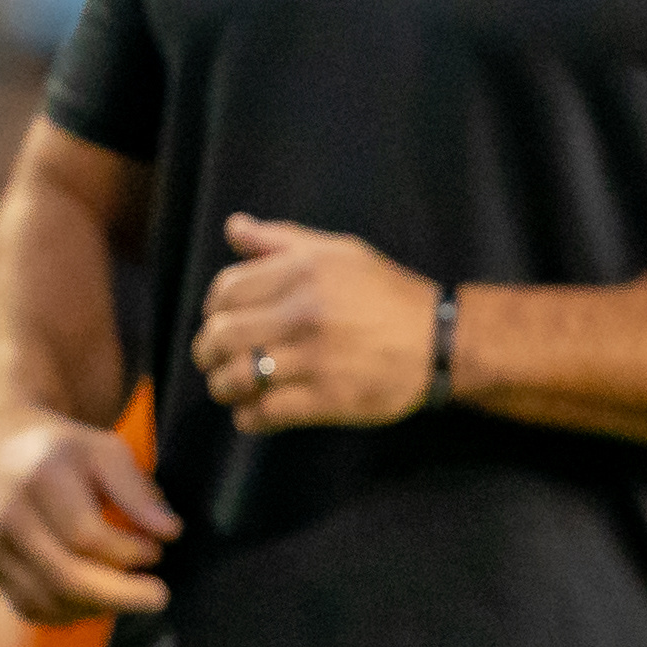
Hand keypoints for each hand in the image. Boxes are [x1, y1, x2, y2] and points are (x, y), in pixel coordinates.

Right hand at [0, 406, 179, 623]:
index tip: (157, 551)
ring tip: (127, 594)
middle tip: (159, 597)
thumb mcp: (104, 452)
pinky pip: (31, 607)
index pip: (85, 534)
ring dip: (97, 606)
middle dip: (119, 595)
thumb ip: (137, 491)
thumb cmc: (64, 451)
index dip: (127, 551)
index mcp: (40, 478)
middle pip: (65, 576)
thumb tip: (170, 532)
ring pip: (48, 599)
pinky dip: (69, 613)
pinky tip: (95, 600)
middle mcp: (8, 515)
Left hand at [194, 214, 437, 433]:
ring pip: (235, 379)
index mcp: (301, 271)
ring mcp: (312, 359)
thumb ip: (281, 239)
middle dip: (207, 351)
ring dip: (223, 387)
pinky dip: (250, 417)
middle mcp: (302, 313)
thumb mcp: (338, 252)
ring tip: (232, 387)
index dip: (213, 308)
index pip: (225, 291)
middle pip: (220, 337)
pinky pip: (264, 413)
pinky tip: (255, 412)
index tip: (220, 320)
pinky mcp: (325, 400)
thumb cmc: (385, 293)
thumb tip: (233, 228)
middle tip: (214, 358)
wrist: (439, 341)